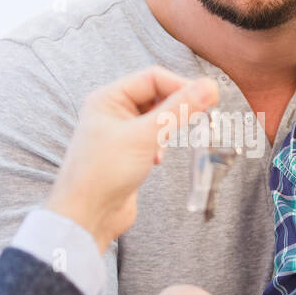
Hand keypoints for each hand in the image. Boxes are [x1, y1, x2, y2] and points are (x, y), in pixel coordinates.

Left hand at [45, 67, 216, 252]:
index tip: (208, 98)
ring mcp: (120, 133)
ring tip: (167, 145)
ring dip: (169, 129)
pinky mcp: (128, 153)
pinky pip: (153, 138)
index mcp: (108, 98)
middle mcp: (112, 111)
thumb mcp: (144, 136)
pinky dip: (161, 145)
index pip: (153, 78)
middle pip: (156, 95)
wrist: (86, 217)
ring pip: (157, 118)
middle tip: (200, 118)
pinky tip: (157, 160)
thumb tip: (209, 87)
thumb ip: (178, 110)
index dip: (181, 86)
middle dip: (177, 107)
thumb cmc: (102, 173)